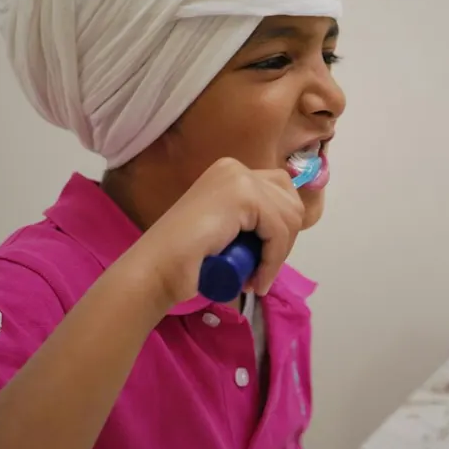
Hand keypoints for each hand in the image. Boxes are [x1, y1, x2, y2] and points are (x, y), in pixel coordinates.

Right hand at [122, 157, 304, 307]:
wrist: (158, 267)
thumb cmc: (186, 257)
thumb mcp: (227, 228)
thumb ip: (249, 220)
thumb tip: (288, 230)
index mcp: (231, 172)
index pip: (280, 193)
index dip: (279, 230)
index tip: (262, 261)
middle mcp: (236, 168)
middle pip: (290, 201)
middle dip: (284, 240)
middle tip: (260, 270)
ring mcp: (240, 178)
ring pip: (289, 218)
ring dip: (278, 256)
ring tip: (255, 279)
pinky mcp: (244, 195)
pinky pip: (279, 231)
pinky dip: (273, 261)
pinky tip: (257, 281)